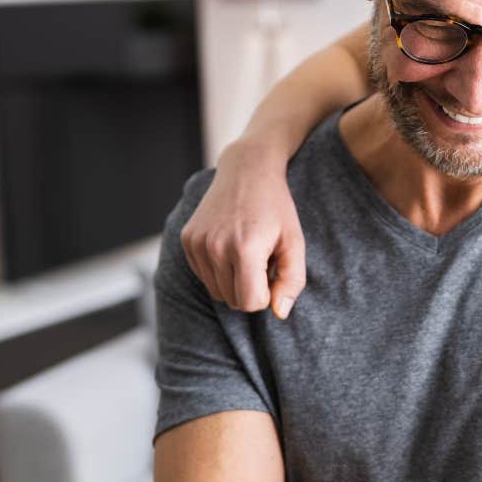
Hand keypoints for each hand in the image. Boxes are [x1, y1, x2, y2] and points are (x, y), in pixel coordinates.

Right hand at [180, 140, 307, 316]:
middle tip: (262, 260)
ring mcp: (197, 243)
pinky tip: (231, 245)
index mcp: (244, 249)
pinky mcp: (187, 239)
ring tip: (247, 252)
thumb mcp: (295, 242)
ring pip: (216, 291)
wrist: (247, 169)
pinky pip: (204, 275)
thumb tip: (278, 313)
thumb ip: (292, 281)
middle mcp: (215, 247)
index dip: (265, 295)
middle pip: (232, 300)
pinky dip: (219, 270)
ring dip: (234, 281)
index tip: (272, 272)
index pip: (249, 303)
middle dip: (251, 289)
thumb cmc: (276, 208)